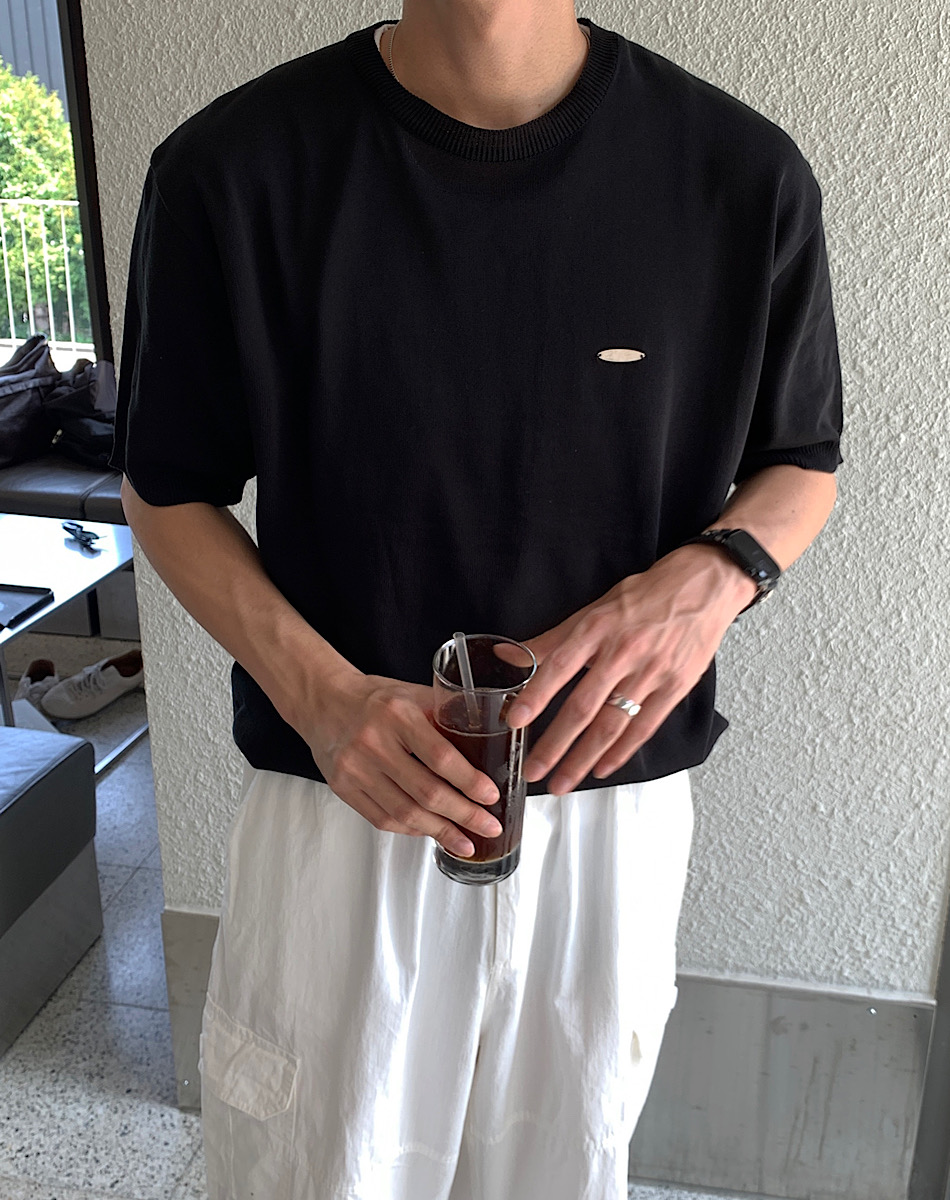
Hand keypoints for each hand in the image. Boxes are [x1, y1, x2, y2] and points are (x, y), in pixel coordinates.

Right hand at [298, 670, 503, 857]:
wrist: (323, 700)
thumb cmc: (374, 698)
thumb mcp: (412, 695)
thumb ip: (445, 715)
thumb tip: (487, 742)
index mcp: (396, 714)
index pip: (440, 756)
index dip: (469, 782)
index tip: (490, 796)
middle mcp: (373, 742)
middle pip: (426, 791)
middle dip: (464, 815)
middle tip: (488, 826)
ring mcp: (354, 768)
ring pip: (405, 813)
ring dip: (440, 831)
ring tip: (466, 842)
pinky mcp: (343, 788)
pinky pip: (383, 819)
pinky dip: (411, 830)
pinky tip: (431, 832)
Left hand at [504, 546, 757, 793]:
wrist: (704, 586)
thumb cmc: (646, 596)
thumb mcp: (594, 609)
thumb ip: (553, 640)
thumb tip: (508, 656)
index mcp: (598, 628)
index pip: (560, 665)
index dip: (536, 694)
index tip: (515, 720)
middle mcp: (623, 652)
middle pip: (584, 706)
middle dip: (555, 744)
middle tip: (533, 770)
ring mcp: (651, 673)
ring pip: (611, 725)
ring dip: (583, 759)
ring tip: (562, 782)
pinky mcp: (675, 687)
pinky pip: (644, 727)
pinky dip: (621, 752)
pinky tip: (601, 768)